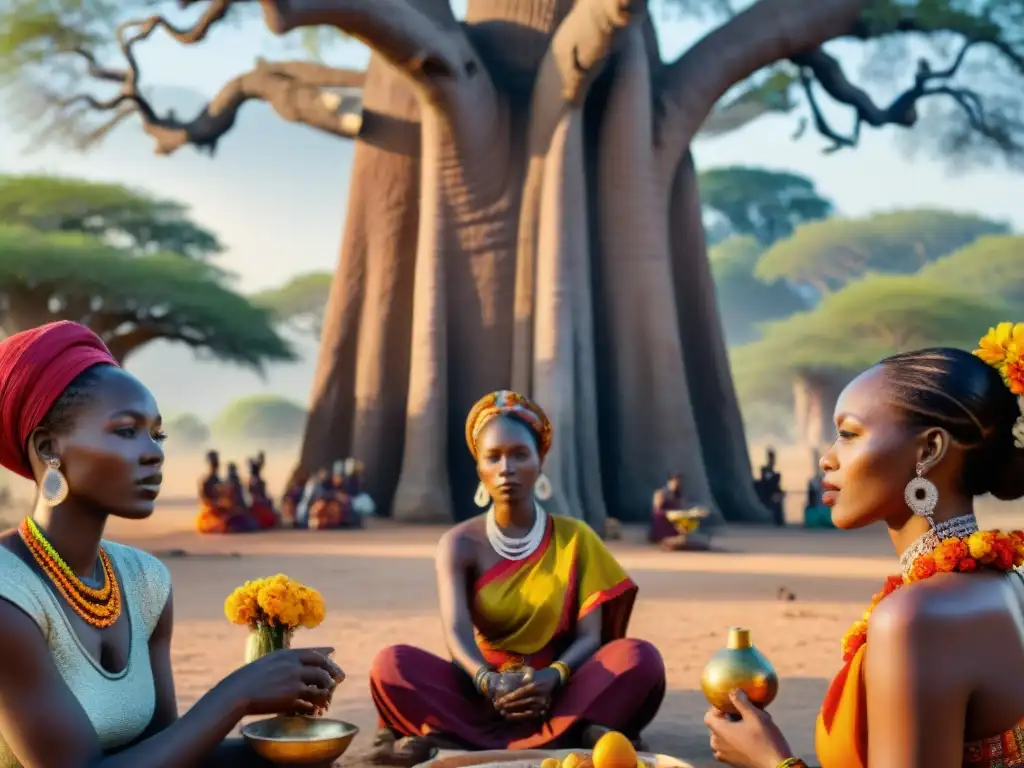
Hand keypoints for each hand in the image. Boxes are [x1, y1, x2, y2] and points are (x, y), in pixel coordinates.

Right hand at [226, 647, 345, 716]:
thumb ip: (287, 660)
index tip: (334, 657)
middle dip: (332, 676)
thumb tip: (299, 660)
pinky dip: (312, 707)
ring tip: (325, 699)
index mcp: (288, 655)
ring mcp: (294, 683)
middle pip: (322, 670)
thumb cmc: (251, 677)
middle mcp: (294, 667)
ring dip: (325, 694)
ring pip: (320, 688)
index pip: (315, 655)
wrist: (238, 692)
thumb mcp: (270, 661)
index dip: (326, 658)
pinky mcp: (291, 699)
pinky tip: (311, 710)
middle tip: (338, 681)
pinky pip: (309, 703)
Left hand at [494, 667, 559, 721]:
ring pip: (525, 711)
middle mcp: (539, 695)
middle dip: (508, 705)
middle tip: (497, 707)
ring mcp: (542, 704)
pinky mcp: (543, 710)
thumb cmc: (537, 674)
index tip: (500, 700)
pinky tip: (510, 716)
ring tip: (502, 712)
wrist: (552, 679)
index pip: (521, 692)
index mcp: (535, 685)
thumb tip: (504, 676)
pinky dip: (519, 717)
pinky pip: (529, 716)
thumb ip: (519, 673)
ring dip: (512, 713)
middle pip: (522, 702)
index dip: (510, 697)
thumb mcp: (529, 670)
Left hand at [703, 691, 792, 767]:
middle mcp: (718, 744)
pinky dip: (733, 740)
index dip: (717, 708)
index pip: (709, 716)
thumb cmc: (766, 739)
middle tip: (740, 713)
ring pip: (721, 737)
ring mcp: (725, 755)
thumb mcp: (755, 715)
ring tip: (745, 725)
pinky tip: (747, 737)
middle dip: (725, 717)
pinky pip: (727, 747)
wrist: (776, 765)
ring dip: (730, 729)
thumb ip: (741, 701)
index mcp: (720, 731)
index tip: (730, 704)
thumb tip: (733, 690)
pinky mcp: (732, 762)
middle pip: (715, 726)